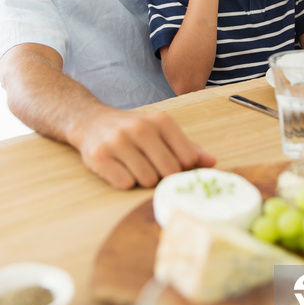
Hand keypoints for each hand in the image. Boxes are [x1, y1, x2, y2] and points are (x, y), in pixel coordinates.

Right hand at [75, 107, 215, 189]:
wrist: (90, 121)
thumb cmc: (132, 129)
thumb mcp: (161, 130)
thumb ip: (187, 146)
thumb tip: (212, 162)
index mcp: (161, 121)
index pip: (188, 158)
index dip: (182, 168)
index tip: (172, 165)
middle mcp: (140, 128)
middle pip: (169, 171)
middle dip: (163, 177)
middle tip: (152, 168)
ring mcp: (119, 142)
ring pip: (147, 180)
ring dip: (143, 180)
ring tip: (135, 168)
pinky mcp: (100, 156)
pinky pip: (125, 184)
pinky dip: (125, 182)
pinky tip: (120, 169)